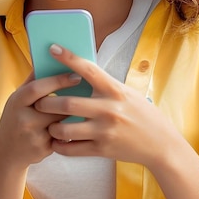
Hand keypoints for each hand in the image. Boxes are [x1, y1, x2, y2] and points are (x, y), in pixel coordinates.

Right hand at [0, 70, 81, 168]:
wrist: (6, 153)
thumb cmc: (15, 118)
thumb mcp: (17, 99)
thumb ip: (32, 80)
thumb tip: (47, 57)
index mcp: (17, 102)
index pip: (38, 88)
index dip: (58, 81)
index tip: (76, 75)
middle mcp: (23, 119)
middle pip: (54, 106)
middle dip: (72, 99)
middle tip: (87, 90)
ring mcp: (33, 136)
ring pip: (62, 121)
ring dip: (73, 114)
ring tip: (83, 107)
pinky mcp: (43, 149)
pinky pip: (63, 135)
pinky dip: (70, 129)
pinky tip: (77, 127)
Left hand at [33, 44, 179, 167]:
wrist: (160, 144)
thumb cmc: (141, 114)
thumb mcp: (126, 93)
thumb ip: (104, 86)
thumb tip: (78, 72)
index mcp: (115, 90)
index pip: (88, 69)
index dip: (69, 58)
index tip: (53, 48)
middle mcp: (109, 109)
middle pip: (68, 103)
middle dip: (48, 102)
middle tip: (38, 101)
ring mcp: (105, 131)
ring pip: (66, 129)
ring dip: (52, 126)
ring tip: (49, 124)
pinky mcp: (103, 150)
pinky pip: (72, 149)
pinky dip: (60, 145)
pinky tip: (56, 141)